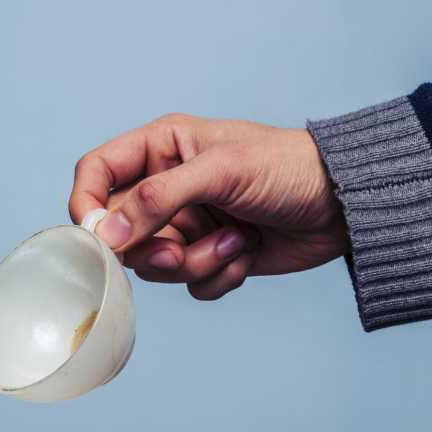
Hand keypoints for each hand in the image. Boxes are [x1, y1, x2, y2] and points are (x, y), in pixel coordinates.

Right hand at [69, 113, 348, 299]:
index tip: (97, 237)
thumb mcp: (221, 171)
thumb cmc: (287, 167)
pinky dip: (218, 275)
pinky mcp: (212, 256)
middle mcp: (169, 187)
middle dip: (153, 248)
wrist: (344, 205)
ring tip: (235, 241)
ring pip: (156, 265)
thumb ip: (159, 198)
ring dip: (195, 262)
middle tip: (179, 250)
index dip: (87, 205)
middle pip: (122, 232)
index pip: (97, 173)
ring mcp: (190, 224)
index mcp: (162, 148)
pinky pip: (190, 283)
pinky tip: (247, 253)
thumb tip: (109, 233)